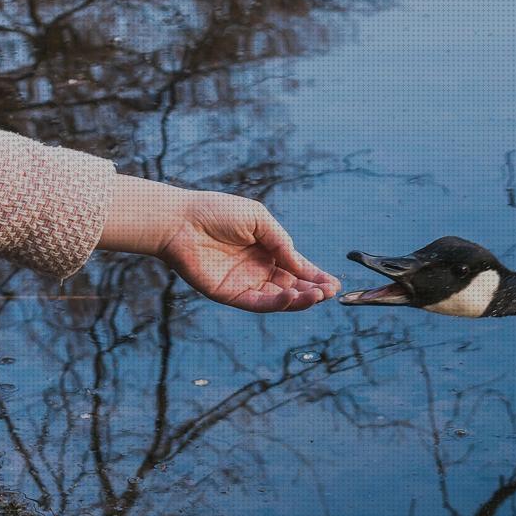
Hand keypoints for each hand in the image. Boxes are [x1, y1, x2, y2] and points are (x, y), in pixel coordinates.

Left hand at [98, 177, 339, 312]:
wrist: (181, 220)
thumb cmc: (217, 212)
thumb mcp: (259, 219)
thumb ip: (281, 242)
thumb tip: (300, 263)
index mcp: (266, 249)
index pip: (296, 267)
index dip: (315, 276)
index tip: (334, 283)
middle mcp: (258, 269)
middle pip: (291, 285)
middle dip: (312, 290)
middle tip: (329, 292)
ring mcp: (244, 283)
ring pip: (278, 298)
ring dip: (300, 299)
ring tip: (317, 296)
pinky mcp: (229, 295)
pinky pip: (258, 303)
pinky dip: (277, 302)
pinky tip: (291, 295)